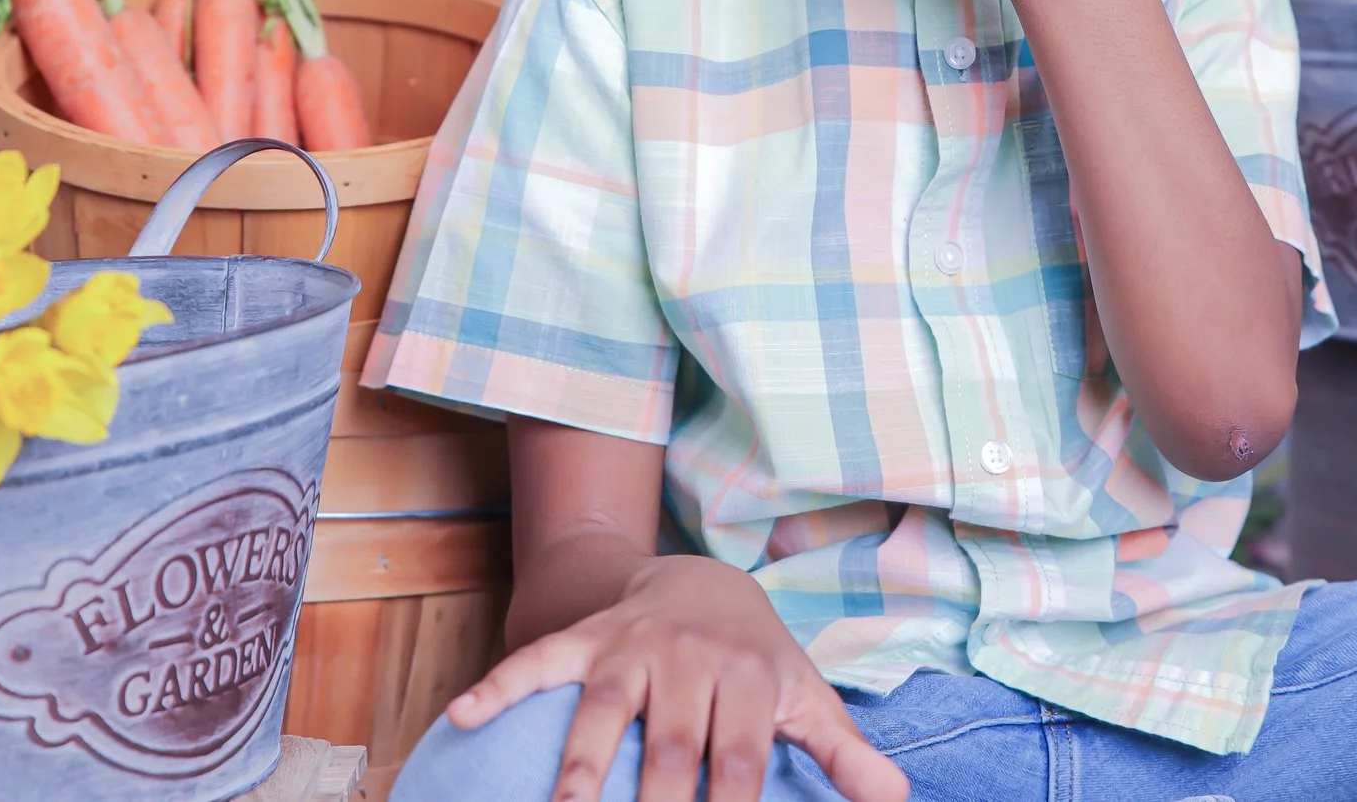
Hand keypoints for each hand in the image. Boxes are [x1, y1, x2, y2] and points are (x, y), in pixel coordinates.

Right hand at [447, 554, 907, 801]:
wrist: (705, 576)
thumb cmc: (759, 660)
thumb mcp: (805, 695)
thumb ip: (845, 751)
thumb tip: (896, 798)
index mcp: (748, 678)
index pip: (739, 761)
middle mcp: (690, 657)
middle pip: (671, 742)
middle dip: (658, 798)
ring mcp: (632, 644)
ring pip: (602, 705)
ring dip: (582, 759)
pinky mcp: (586, 636)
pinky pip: (538, 659)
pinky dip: (500, 685)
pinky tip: (460, 716)